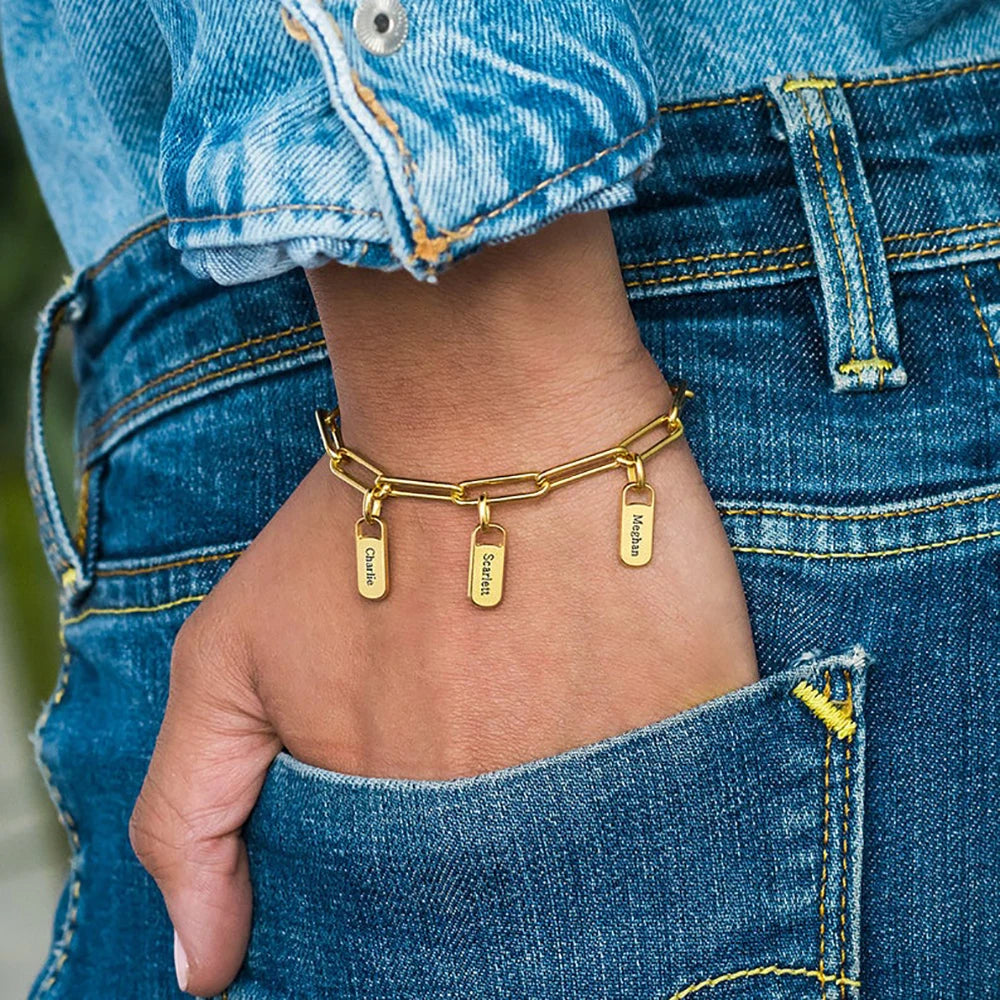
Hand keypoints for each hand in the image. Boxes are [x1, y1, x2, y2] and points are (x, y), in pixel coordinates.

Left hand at [128, 212, 757, 995]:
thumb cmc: (352, 531)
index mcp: (404, 829)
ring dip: (585, 826)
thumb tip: (205, 972)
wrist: (486, 413)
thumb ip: (192, 818)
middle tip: (496, 756)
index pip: (419, 941)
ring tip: (555, 723)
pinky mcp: (702, 705)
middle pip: (518, 914)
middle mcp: (513, 821)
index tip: (433, 841)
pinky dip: (667, 778)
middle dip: (504, 874)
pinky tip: (626, 710)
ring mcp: (616, 766)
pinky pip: (694, 789)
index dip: (424, 910)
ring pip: (609, 862)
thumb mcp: (226, 662)